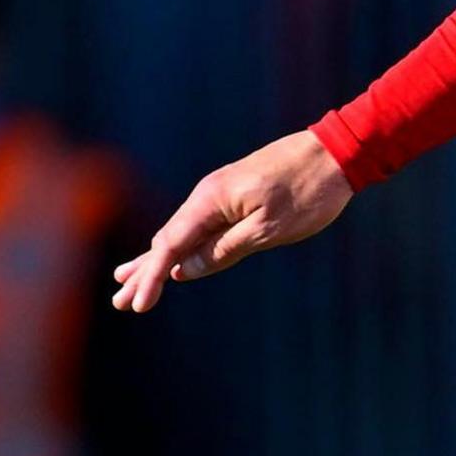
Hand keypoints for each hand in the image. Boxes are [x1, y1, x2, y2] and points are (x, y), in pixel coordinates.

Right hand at [109, 131, 353, 312]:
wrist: (337, 150)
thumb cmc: (309, 191)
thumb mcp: (269, 229)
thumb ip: (224, 250)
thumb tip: (185, 270)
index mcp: (211, 201)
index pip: (170, 246)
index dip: (151, 278)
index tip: (136, 305)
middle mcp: (208, 194)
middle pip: (168, 240)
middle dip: (143, 272)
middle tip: (119, 302)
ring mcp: (221, 193)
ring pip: (182, 232)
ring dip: (158, 259)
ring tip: (127, 280)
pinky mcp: (235, 194)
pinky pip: (201, 225)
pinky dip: (183, 244)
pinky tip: (174, 257)